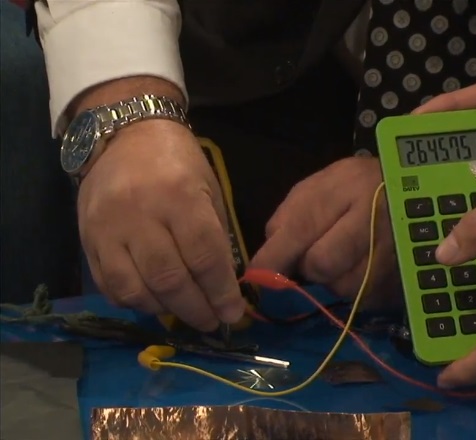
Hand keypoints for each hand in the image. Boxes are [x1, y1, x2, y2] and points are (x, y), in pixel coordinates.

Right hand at [78, 120, 245, 330]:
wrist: (125, 134)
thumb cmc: (178, 163)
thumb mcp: (208, 189)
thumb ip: (214, 237)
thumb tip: (225, 288)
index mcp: (179, 197)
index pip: (204, 256)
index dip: (220, 291)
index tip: (233, 313)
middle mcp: (140, 214)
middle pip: (169, 279)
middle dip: (195, 308)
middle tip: (212, 322)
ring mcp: (108, 228)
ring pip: (135, 288)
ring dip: (164, 310)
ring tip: (184, 313)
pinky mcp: (87, 239)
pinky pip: (109, 284)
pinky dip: (133, 302)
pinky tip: (153, 302)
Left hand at [250, 157, 399, 308]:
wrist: (412, 190)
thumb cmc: (356, 187)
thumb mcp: (319, 186)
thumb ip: (289, 217)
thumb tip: (267, 261)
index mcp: (346, 187)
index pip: (302, 229)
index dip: (276, 258)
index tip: (260, 274)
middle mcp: (373, 216)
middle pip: (323, 264)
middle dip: (310, 268)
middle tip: (315, 256)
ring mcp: (394, 248)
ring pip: (344, 286)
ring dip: (333, 280)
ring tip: (343, 259)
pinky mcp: (404, 274)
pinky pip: (366, 297)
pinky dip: (355, 289)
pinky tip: (361, 268)